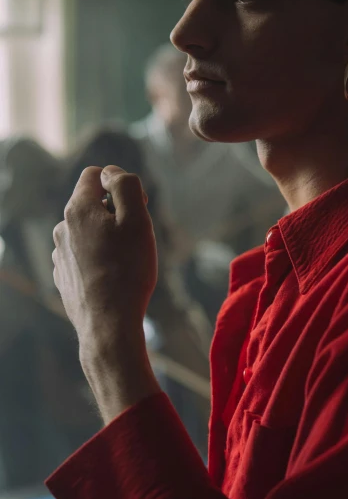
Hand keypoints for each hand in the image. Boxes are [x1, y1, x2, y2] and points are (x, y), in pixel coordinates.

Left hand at [52, 165, 157, 356]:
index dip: (120, 184)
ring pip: (88, 230)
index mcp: (77, 209)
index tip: (137, 207)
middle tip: (136, 237)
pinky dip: (99, 257)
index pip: (95, 174)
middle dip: (115, 212)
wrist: (109, 325)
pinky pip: (84, 253)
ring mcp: (59, 253)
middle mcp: (62, 227)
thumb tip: (111, 173)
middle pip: (92, 203)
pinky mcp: (63, 274)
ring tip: (126, 261)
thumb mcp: (137, 219)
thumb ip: (126, 185)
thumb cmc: (128, 271)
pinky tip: (113, 276)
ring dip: (107, 236)